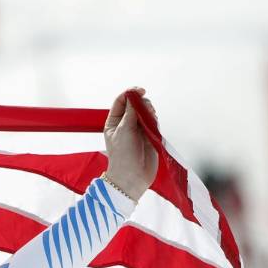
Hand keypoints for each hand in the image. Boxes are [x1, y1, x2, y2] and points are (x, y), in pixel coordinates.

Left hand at [103, 87, 157, 201]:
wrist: (132, 176)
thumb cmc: (123, 155)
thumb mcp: (124, 130)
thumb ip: (130, 112)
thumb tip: (134, 96)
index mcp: (114, 122)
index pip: (121, 101)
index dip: (130, 94)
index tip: (140, 91)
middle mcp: (125, 124)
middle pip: (135, 104)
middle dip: (142, 102)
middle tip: (147, 108)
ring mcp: (137, 130)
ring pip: (146, 112)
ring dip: (149, 111)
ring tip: (151, 117)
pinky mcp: (148, 135)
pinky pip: (153, 121)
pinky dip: (154, 119)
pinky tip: (154, 122)